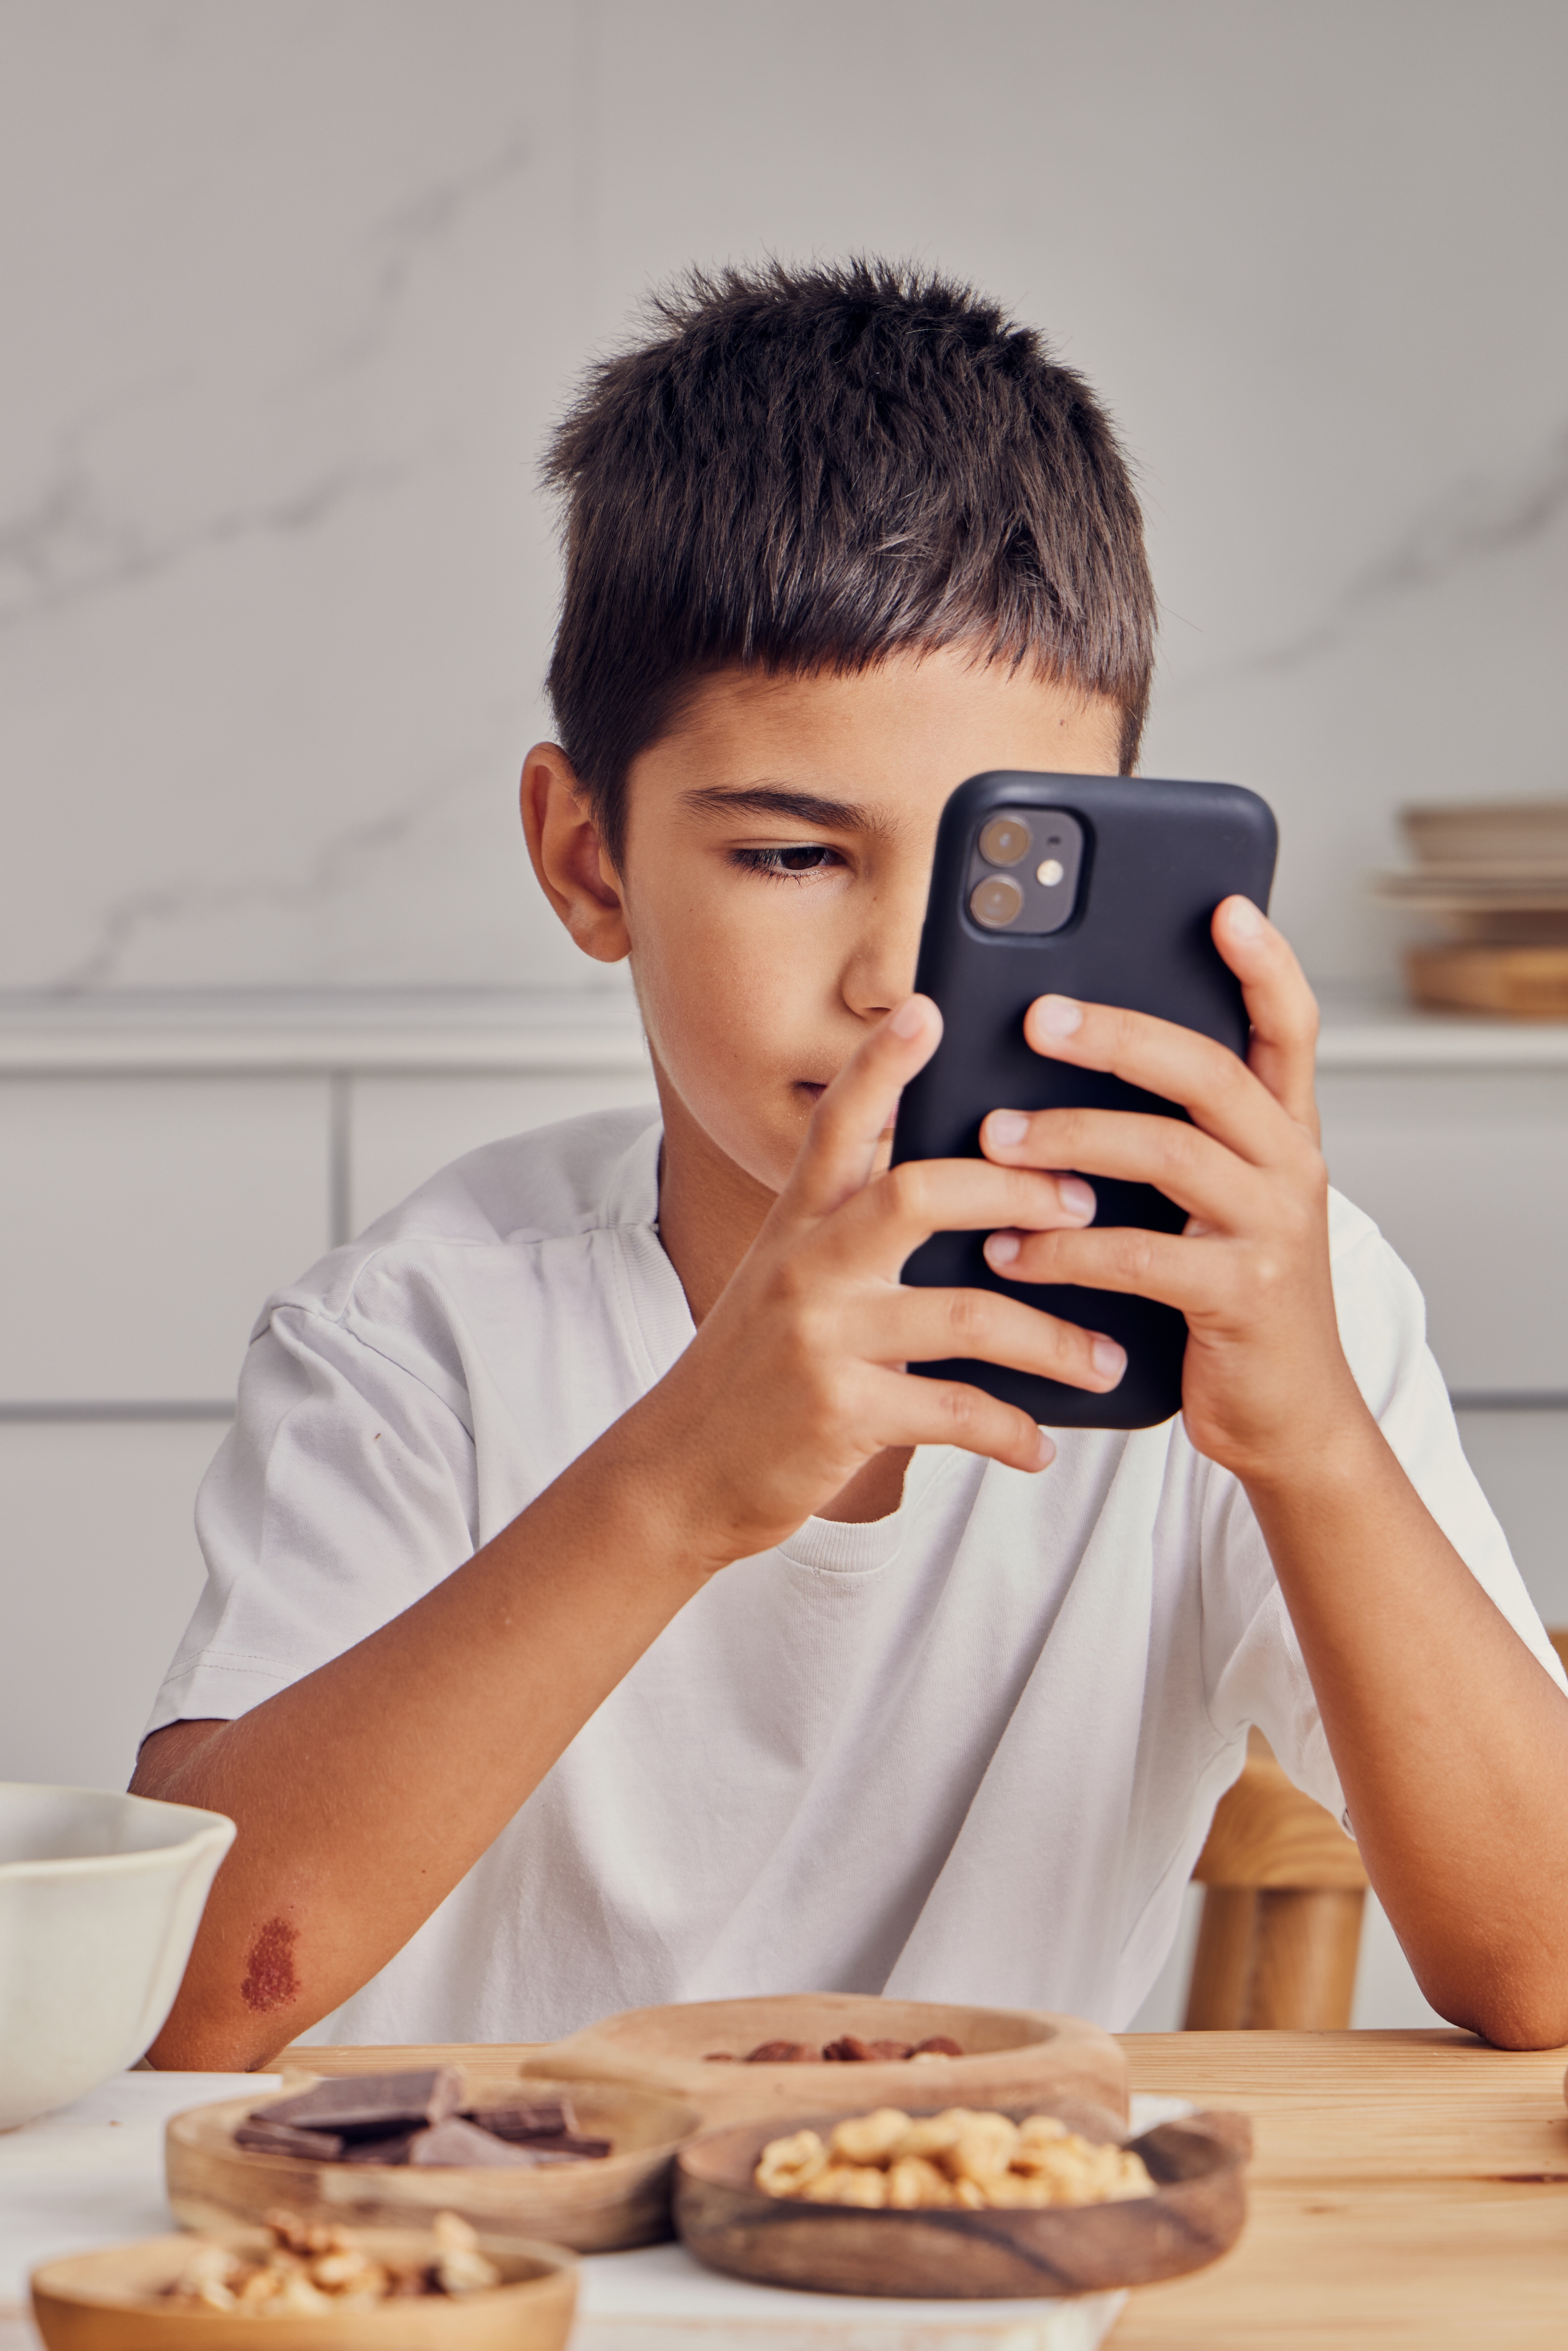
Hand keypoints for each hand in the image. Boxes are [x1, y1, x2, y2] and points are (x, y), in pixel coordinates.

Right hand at [624, 995, 1130, 1568]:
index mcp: (799, 1224)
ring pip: (964, 1314)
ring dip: (1051, 1339)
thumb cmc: (757, 1368)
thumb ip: (853, 1226)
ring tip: (1104, 1359)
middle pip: (917, 1193)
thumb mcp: (789, 1277)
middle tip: (1085, 1202)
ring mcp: (821, 1340)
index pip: (838, 1122)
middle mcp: (806, 1267)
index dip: (880, 1063)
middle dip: (1016, 1191)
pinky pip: (954, 1413)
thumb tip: (951, 1178)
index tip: (929, 1008)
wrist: (681, 1470)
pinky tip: (1041, 1445)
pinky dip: (1012, 1432)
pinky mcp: (840, 1414)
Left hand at [976, 897, 1366, 1485]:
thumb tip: (1055, 1065)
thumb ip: (1169, 1136)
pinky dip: (1064, 1248)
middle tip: (1038, 1017)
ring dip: (1072, 1138)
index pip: (1290, 1027)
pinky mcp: (1239, 1296)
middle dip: (1120, 1037)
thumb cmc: (1225, 1298)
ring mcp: (1271, 1231)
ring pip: (1170, 1154)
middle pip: (1210, 1073)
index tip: (1225, 907)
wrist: (1287, 1421)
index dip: (1265, 964)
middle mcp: (1289, 1168)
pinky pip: (1140, 1254)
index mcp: (1282, 1133)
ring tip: (996, 1135)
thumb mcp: (1211, 1204)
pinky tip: (1009, 1248)